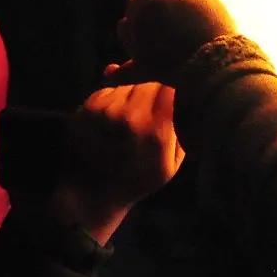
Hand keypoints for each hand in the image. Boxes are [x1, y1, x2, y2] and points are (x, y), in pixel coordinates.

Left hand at [49, 82, 184, 243]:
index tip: (171, 103)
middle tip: (150, 113)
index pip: (171, 89)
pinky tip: (113, 120)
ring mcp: (107, 109)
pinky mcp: (88, 107)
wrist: (91, 193)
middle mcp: (131, 115)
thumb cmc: (136, 182)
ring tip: (130, 119)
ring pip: (129, 86)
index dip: (172, 93)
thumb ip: (181, 132)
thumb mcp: (170, 166)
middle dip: (153, 95)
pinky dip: (114, 100)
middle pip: (150, 83)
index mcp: (155, 131)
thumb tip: (187, 103)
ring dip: (133, 97)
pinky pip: (110, 90)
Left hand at [110, 0, 239, 86]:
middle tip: (168, 4)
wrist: (215, 66)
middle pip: (134, 0)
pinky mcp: (142, 68)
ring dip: (133, 22)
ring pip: (124, 27)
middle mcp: (139, 18)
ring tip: (147, 25)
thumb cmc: (213, 27)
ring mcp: (137, 44)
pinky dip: (117, 71)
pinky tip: (109, 71)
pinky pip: (124, 72)